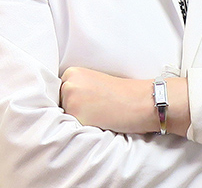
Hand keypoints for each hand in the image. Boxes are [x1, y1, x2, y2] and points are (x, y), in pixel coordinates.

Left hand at [60, 67, 188, 134]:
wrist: (142, 100)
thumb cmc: (122, 93)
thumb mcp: (95, 82)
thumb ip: (77, 89)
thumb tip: (61, 105)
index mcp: (71, 72)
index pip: (59, 93)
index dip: (75, 101)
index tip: (92, 101)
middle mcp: (67, 84)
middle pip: (59, 105)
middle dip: (74, 110)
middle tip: (97, 107)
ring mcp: (70, 100)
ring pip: (65, 117)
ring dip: (78, 119)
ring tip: (99, 114)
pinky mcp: (76, 116)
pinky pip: (72, 128)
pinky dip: (84, 128)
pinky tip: (99, 121)